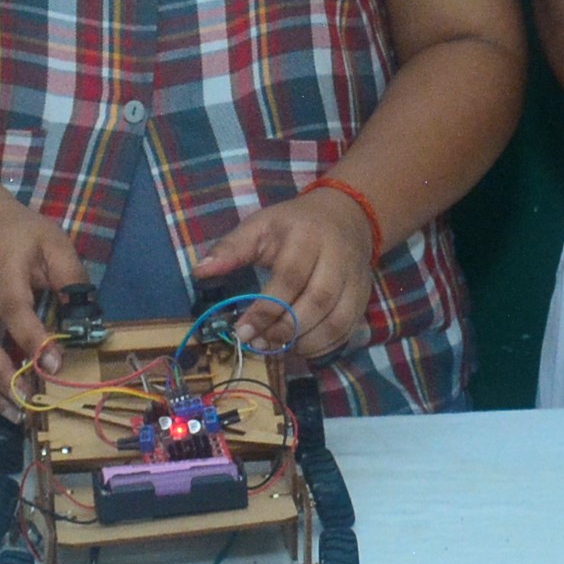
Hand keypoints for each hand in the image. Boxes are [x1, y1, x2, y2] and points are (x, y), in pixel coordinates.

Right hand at [0, 200, 85, 415]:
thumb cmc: (23, 237)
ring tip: (15, 415)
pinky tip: (1, 404)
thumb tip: (85, 319)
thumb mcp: (54, 242)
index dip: (33, 339)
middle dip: (0, 376)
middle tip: (29, 403)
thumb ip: (70, 276)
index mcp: (3, 272)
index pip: (14, 308)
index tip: (55, 366)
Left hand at [189, 189, 383, 364]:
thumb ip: (231, 248)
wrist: (347, 215)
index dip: (266, 309)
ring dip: (306, 342)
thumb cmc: (293, 224)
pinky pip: (349, 328)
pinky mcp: (364, 295)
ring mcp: (356, 278)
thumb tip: (199, 272)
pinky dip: (324, 345)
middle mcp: (337, 256)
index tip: (241, 331)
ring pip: (338, 320)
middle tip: (260, 343)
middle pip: (318, 301)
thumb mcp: (260, 225)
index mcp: (307, 236)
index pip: (290, 277)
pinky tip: (300, 348)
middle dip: (286, 329)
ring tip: (278, 348)